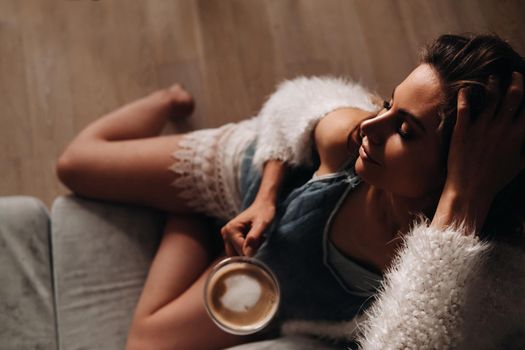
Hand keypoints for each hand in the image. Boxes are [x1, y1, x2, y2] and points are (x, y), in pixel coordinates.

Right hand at [220, 200, 275, 256]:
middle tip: (259, 237)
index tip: (262, 237)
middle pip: (237, 254)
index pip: (241, 250)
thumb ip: (254, 238)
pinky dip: (247, 247)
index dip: (254, 248)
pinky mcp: (229, 238)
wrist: (263, 205)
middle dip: (250, 250)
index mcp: (231, 229)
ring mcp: (226, 235)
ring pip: (237, 253)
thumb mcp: (262, 225)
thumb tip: (247, 254)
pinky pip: (238, 250)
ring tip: (257, 237)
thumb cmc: (264, 213)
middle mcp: (225, 232)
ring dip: (249, 249)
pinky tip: (253, 238)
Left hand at [444, 72, 524, 200]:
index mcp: (518, 135)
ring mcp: (482, 128)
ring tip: (493, 77)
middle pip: (513, 96)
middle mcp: (502, 128)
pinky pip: (465, 107)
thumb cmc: (495, 179)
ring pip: (491, 98)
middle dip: (516, 81)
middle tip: (514, 74)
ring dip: (493, 84)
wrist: (470, 189)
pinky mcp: (463, 130)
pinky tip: (465, 88)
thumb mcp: (520, 164)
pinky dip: (465, 95)